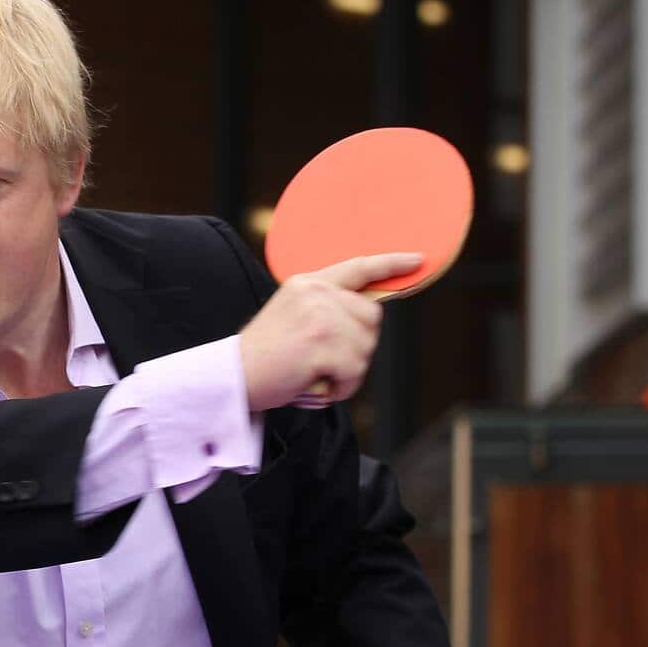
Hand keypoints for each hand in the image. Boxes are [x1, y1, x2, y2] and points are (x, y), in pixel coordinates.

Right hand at [238, 253, 420, 408]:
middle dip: (358, 345)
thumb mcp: (292, 316)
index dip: (390, 263)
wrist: (230, 378)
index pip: (358, 267)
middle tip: (325, 361)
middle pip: (371, 317)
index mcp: (307, 282)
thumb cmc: (262, 358)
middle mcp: (315, 293)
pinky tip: (317, 384)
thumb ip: (325, 307)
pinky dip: (342, 386)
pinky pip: (355, 370)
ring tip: (316, 373)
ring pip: (365, 347)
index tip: (417, 260)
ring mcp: (319, 317)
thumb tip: (366, 316)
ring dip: (348, 370)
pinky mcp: (320, 344)